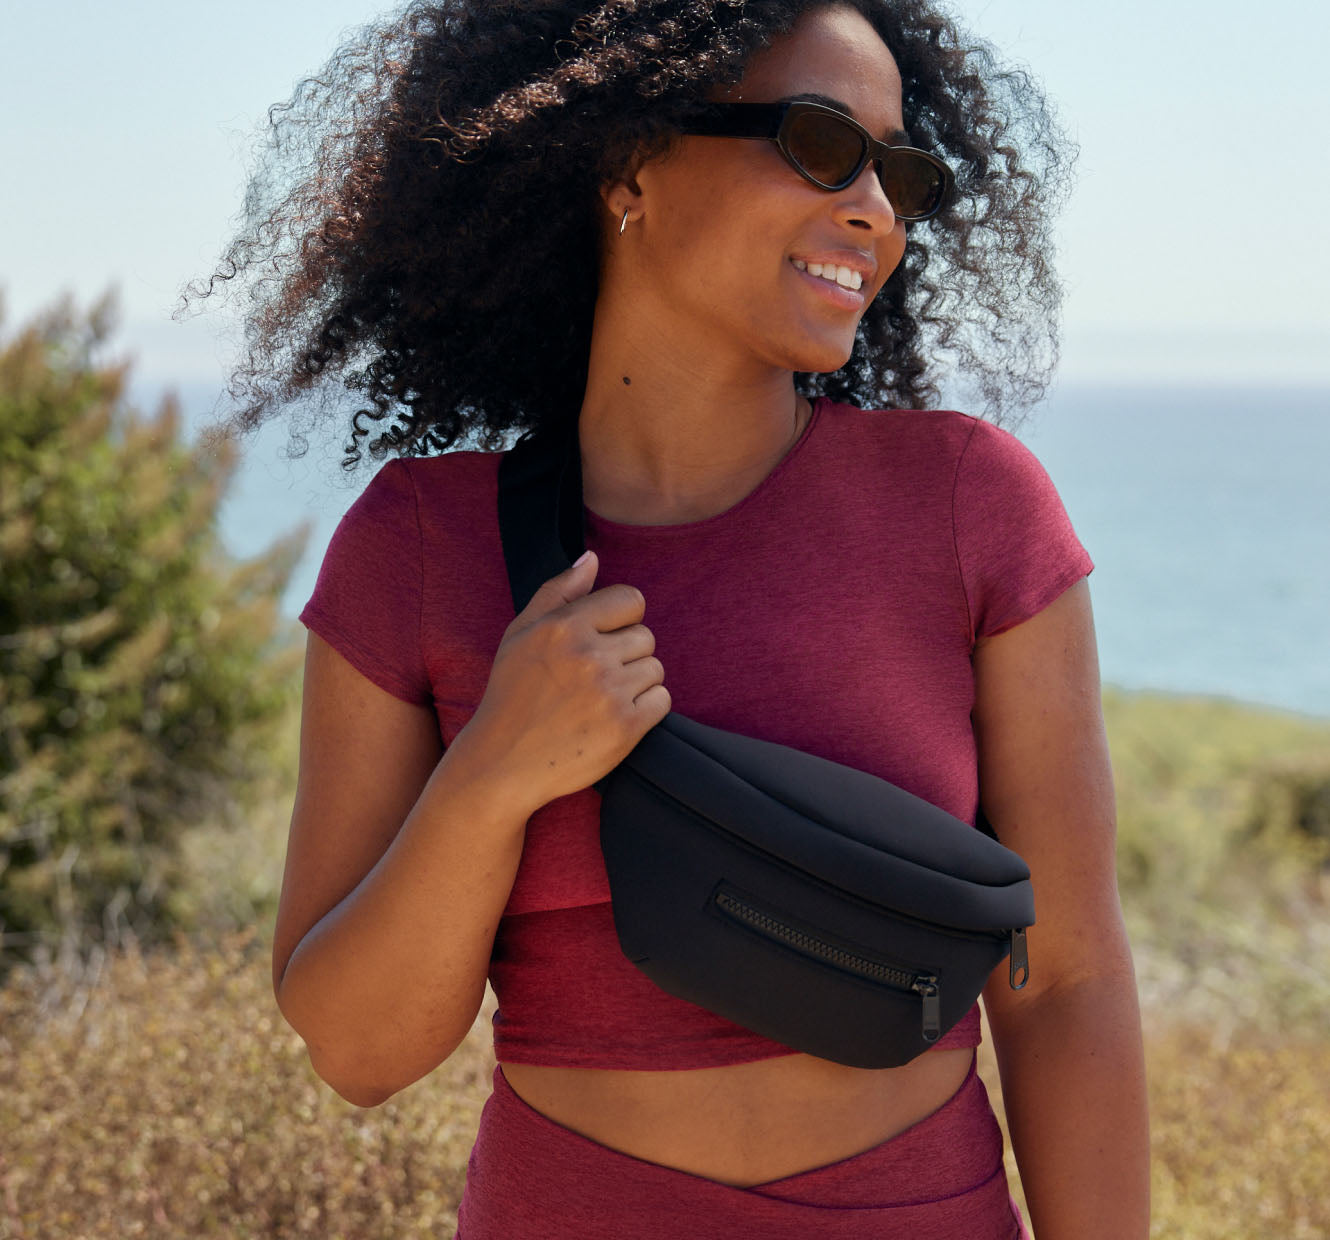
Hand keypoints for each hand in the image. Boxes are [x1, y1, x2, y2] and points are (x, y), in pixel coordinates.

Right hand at [457, 550, 669, 817]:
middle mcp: (589, 655)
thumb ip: (558, 591)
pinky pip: (662, 700)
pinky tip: (614, 718)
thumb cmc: (511, 695)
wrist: (502, 763)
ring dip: (636, 683)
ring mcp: (609, 692)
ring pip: (656, 668)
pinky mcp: (625, 727)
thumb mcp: (520, 634)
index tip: (602, 641)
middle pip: (645, 636)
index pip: (631, 600)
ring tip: (601, 700)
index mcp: (564, 626)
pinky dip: (646, 709)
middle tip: (593, 679)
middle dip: (626, 654)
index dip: (621, 620)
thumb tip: (592, 558)